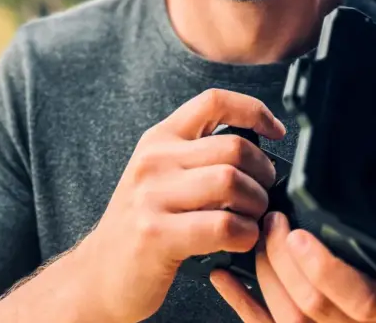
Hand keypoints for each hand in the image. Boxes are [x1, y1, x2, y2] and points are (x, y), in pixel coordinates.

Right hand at [76, 88, 285, 322]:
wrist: (99, 273)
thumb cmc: (145, 222)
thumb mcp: (163, 173)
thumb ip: (201, 155)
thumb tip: (262, 150)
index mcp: (160, 138)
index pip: (213, 101)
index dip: (253, 110)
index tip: (275, 131)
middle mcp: (154, 160)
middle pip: (234, 147)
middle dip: (264, 172)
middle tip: (264, 193)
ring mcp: (152, 196)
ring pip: (232, 182)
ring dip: (256, 205)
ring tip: (253, 217)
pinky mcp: (156, 235)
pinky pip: (223, 225)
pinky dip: (246, 234)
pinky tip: (242, 240)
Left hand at [211, 211, 375, 322]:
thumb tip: (353, 196)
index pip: (359, 297)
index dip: (323, 267)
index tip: (299, 233)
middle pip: (312, 304)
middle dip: (283, 259)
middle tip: (273, 221)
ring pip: (287, 318)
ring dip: (265, 274)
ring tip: (257, 238)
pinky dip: (243, 301)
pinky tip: (226, 277)